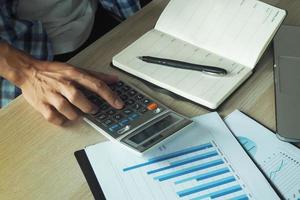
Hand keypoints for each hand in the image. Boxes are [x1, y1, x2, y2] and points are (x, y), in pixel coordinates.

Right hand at [0, 43, 123, 124]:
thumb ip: (96, 75)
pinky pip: (53, 118)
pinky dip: (61, 121)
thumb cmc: (54, 71)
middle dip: (89, 107)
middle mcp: (63, 84)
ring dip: (76, 115)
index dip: (109, 95)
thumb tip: (114, 79)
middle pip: (79, 98)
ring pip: (67, 110)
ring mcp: (51, 95)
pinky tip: (65, 118)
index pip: (96, 84)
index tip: (119, 104)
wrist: (28, 71)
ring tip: (79, 113)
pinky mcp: (41, 104)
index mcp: (73, 74)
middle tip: (94, 110)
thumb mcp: (76, 69)